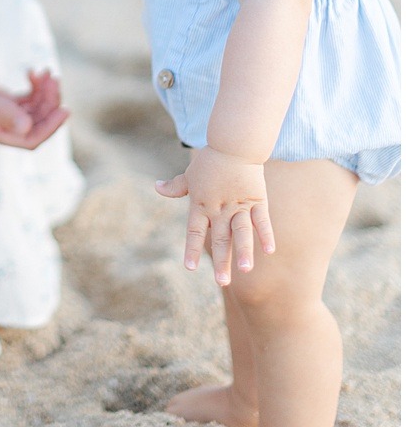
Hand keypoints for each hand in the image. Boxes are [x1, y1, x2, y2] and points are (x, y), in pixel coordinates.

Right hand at [0, 49, 68, 149]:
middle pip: (35, 125)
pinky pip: (25, 99)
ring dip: (44, 94)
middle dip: (49, 104)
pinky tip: (34, 72)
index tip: (65, 108)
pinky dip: (34, 87)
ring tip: (46, 72)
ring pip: (33, 111)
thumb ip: (1, 111)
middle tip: (53, 78)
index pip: (29, 139)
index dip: (50, 127)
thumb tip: (26, 128)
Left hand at [158, 148, 274, 284]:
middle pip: (220, 239)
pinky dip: (266, 234)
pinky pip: (262, 220)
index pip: (194, 232)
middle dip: (222, 261)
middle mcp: (220, 209)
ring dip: (244, 252)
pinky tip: (269, 251)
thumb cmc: (210, 161)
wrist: (234, 144)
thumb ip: (175, 187)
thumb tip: (156, 187)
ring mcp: (239, 205)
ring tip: (245, 270)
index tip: (190, 267)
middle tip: (222, 282)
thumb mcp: (190, 175)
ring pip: (242, 232)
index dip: (192, 250)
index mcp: (201, 206)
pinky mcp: (257, 199)